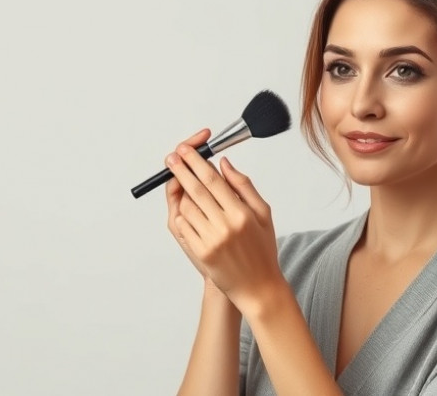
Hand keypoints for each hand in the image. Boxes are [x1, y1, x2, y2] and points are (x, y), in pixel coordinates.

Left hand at [164, 129, 284, 313]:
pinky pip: (185, 225)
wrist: (257, 286)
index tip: (186, 150)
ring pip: (187, 207)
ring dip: (184, 194)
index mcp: (242, 213)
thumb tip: (224, 163)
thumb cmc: (262, 248)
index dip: (196, 162)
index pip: (213, 180)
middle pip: (195, 190)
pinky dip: (185, 215)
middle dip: (181, 169)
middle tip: (173, 157)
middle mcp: (225, 226)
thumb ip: (243, 186)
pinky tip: (192, 213)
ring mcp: (211, 240)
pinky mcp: (201, 252)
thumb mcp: (263, 213)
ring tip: (189, 191)